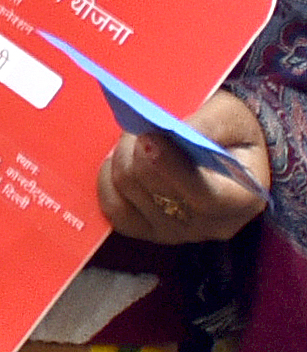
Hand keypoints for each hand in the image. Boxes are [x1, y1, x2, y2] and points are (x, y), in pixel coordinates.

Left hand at [101, 90, 271, 243]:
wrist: (228, 150)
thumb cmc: (233, 133)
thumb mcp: (232, 118)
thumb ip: (205, 126)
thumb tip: (169, 131)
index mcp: (242, 200)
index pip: (201, 193)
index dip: (168, 165)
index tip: (149, 136)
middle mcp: (211, 226)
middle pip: (155, 189)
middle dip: (139, 149)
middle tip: (142, 127)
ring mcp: (178, 234)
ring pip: (130, 193)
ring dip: (123, 158)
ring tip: (134, 139)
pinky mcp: (149, 232)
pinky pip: (115, 210)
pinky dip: (109, 181)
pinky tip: (119, 162)